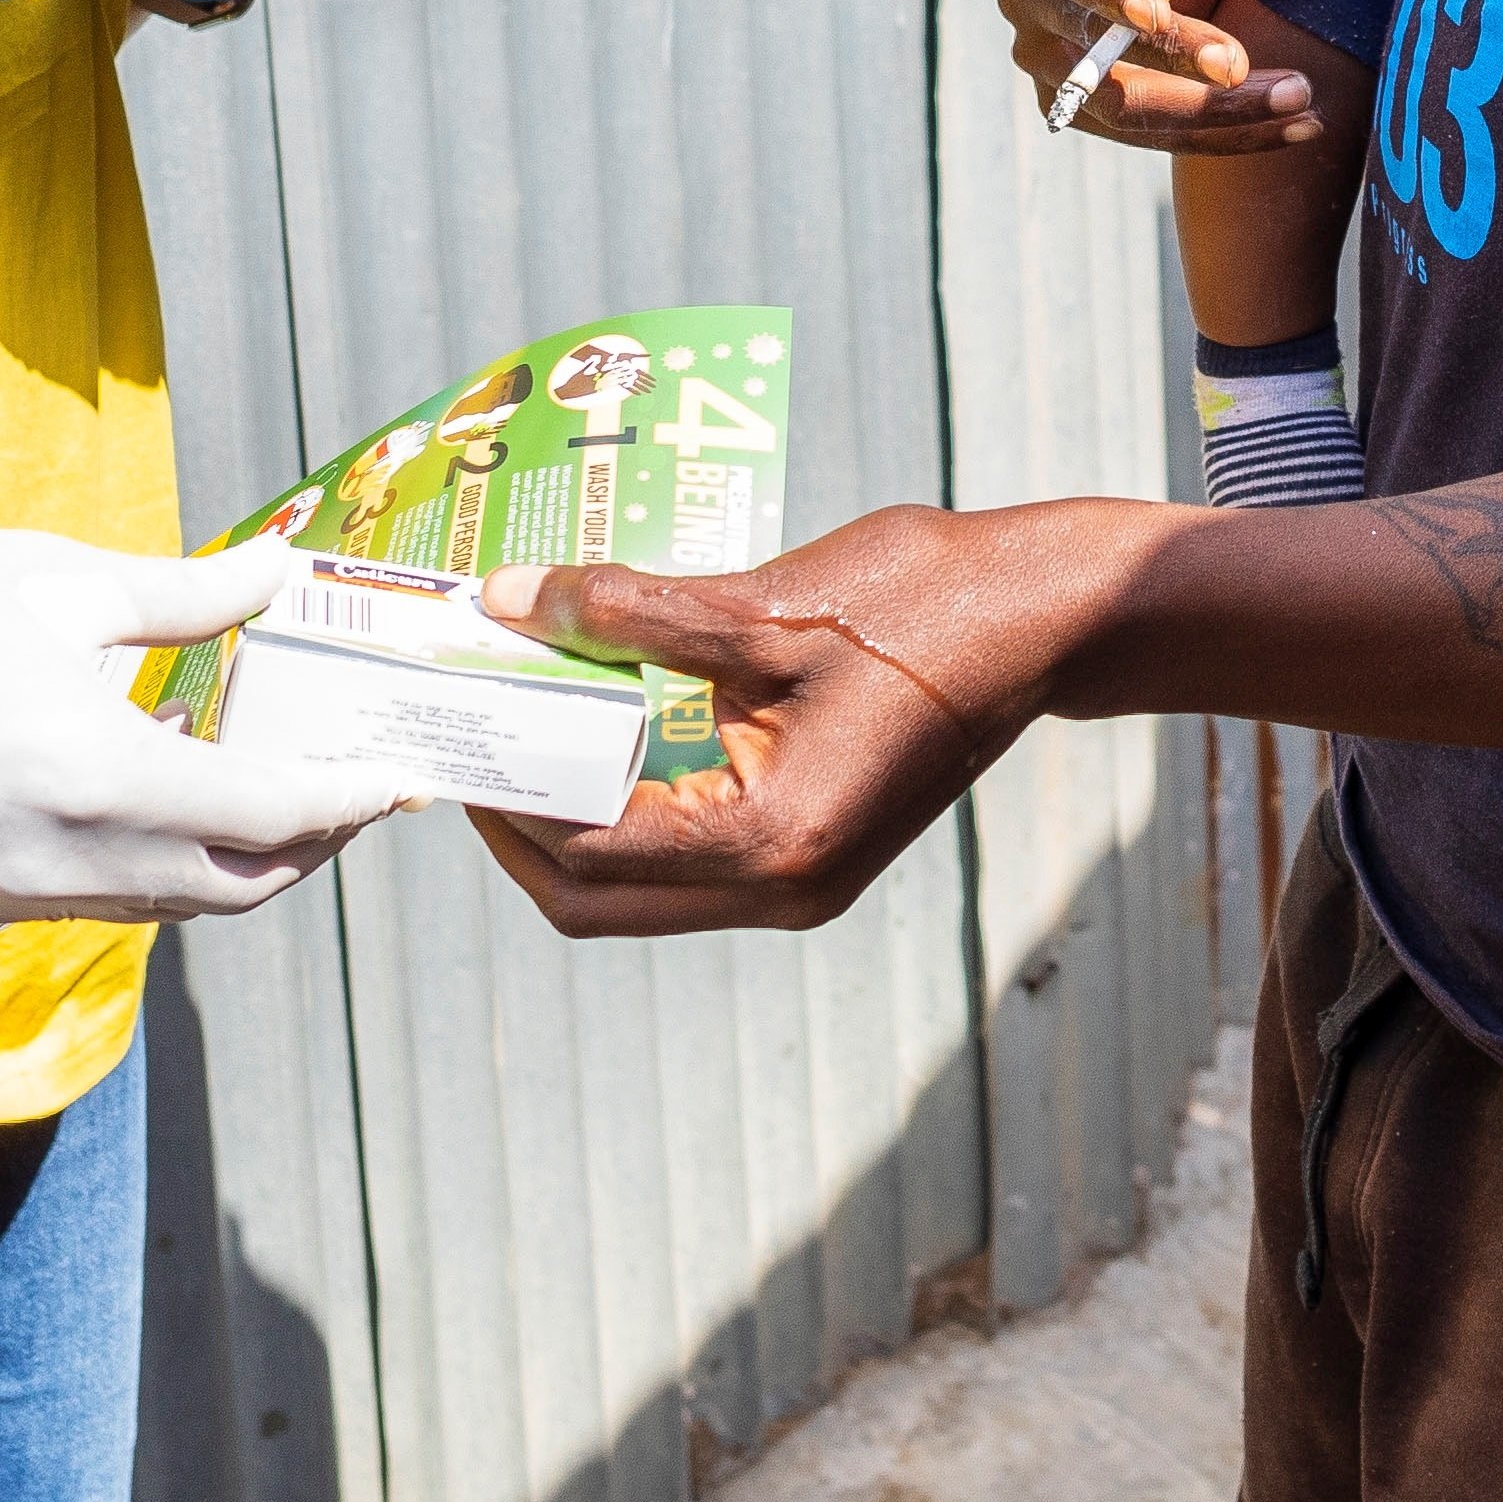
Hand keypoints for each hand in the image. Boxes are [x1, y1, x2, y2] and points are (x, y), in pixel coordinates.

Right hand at [0, 529, 402, 920]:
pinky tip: (171, 794)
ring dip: (243, 858)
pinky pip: (106, 901)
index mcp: (101, 779)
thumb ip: (180, 594)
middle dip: (317, 842)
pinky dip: (163, 862)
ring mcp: (17, 897)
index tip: (405, 773)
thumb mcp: (42, 578)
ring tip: (282, 786)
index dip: (353, 796)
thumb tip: (278, 570)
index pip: (275, 812)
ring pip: (174, 903)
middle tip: (359, 784)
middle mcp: (70, 863)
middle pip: (241, 883)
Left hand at [454, 500, 1177, 936]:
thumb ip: (629, 610)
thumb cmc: (924, 603)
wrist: (1046, 620)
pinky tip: (607, 736)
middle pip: (599, 902)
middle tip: (473, 745)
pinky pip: (691, 863)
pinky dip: (633, 814)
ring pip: (641, 893)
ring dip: (574, 826)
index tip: (456, 725)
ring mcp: (803, 885)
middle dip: (520, 832)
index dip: (505, 793)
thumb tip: (511, 599)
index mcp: (770, 838)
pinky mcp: (814, 857)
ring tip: (527, 736)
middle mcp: (782, 888)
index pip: (587, 847)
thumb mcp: (765, 602)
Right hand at [999, 0, 1334, 156]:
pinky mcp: (1079, 107)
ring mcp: (1046, 62)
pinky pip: (1147, 135)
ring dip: (1212, 115)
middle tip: (1245, 68)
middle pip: (1094, 50)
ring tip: (1297, 105)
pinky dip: (1221, 136)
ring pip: (1122, 109)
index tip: (1157, 16)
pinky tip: (1296, 126)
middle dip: (1176, 63)